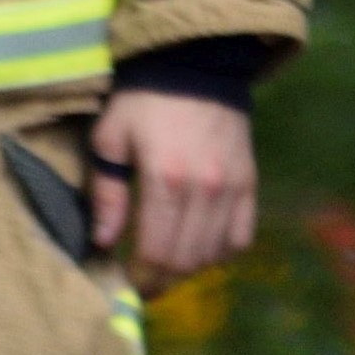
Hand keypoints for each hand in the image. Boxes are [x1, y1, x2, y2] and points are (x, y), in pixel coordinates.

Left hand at [87, 88, 256, 292]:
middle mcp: (206, 190)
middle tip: (142, 286)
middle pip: (186, 259)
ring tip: (166, 270)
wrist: (197, 66)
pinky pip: (242, 235)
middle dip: (162, 281)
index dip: (140, 278)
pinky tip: (200, 252)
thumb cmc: (143, 102)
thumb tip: (104, 242)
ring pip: (214, 253)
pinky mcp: (249, 183)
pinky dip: (221, 253)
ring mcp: (233, 188)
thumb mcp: (110, 139)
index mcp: (166, 180)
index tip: (124, 287)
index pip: (157, 250)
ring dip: (189, 270)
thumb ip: (108, 194)